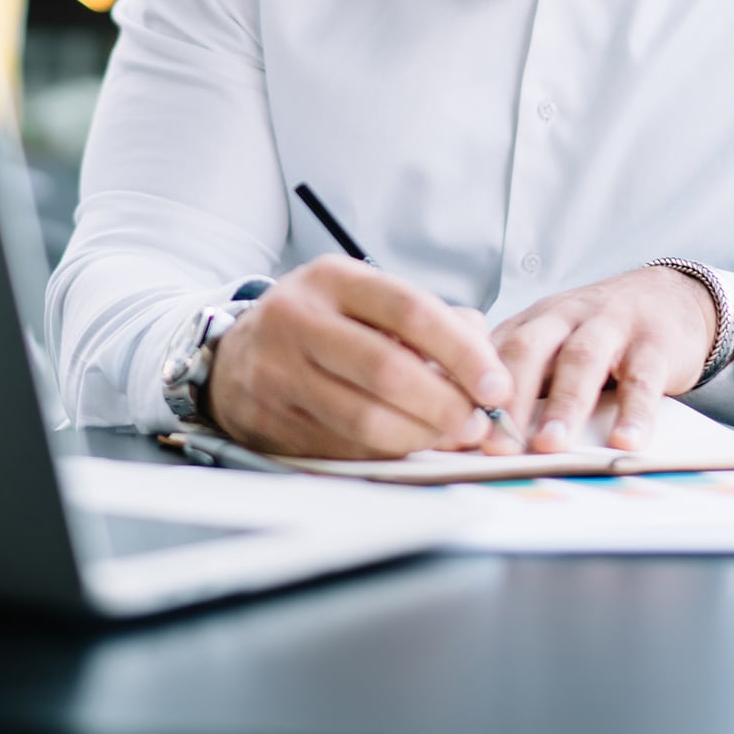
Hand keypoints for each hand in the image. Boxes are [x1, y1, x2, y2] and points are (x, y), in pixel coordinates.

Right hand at [205, 257, 513, 459]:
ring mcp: (278, 374)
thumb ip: (434, 323)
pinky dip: (387, 454)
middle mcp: (298, 320)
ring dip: (421, 436)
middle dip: (445, 404)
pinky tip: (410, 447)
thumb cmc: (324, 324)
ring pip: (364, 419)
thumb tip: (491, 372)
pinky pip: (343, 449)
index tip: (497, 385)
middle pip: (386, 369)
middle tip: (479, 423)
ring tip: (452, 437)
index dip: (462, 352)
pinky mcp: (271, 422)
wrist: (237, 354)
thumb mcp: (368, 300)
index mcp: (332, 279)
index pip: (409, 310)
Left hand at [486, 267, 716, 453]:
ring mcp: (611, 327)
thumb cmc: (597, 332)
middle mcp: (566, 318)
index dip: (470, 389)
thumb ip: (517, 377)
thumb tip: (466, 431)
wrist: (669, 296)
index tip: (454, 431)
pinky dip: (634, 413)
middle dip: (509, 397)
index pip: (492, 351)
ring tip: (550, 445)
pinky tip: (625, 442)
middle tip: (495, 443)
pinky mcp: (654, 344)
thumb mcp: (552, 342)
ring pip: (581, 360)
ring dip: (563, 405)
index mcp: (533, 322)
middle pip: (529, 349)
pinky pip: (642, 379)